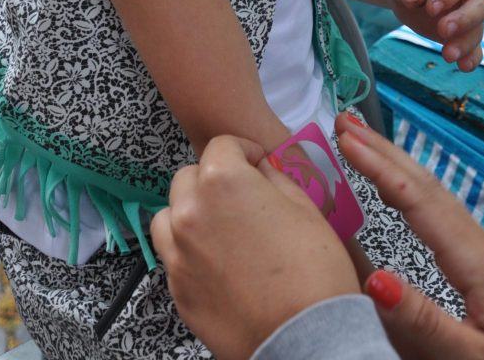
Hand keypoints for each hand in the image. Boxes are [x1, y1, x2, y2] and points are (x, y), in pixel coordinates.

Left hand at [150, 136, 359, 359]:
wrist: (306, 338)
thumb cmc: (313, 271)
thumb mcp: (305, 207)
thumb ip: (274, 178)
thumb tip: (260, 170)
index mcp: (223, 181)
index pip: (222, 145)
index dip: (244, 150)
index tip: (257, 162)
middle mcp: (191, 211)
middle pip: (189, 176)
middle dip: (214, 178)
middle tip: (242, 196)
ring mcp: (178, 252)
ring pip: (170, 214)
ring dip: (191, 211)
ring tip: (221, 228)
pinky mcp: (177, 289)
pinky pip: (174, 255)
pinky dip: (189, 250)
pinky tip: (219, 263)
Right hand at [335, 113, 483, 359]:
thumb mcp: (470, 355)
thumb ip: (422, 322)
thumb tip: (373, 279)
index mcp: (472, 257)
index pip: (416, 198)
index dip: (378, 165)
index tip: (344, 138)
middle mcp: (475, 240)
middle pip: (422, 183)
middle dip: (381, 149)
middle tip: (343, 120)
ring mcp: (478, 245)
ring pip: (430, 191)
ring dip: (393, 160)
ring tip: (359, 139)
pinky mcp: (479, 257)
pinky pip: (435, 206)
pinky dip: (407, 183)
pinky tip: (394, 186)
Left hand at [380, 0, 483, 70]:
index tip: (430, 8)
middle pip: (480, 5)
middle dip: (465, 20)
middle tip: (443, 31)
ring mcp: (469, 11)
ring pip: (477, 28)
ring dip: (465, 43)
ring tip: (447, 56)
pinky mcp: (462, 31)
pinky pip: (474, 46)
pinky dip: (471, 57)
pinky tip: (464, 66)